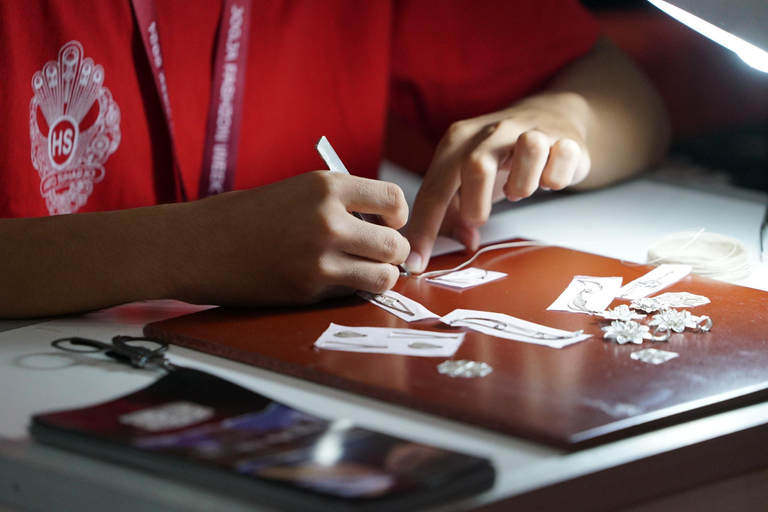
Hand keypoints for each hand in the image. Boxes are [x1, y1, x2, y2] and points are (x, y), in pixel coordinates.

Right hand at [174, 171, 409, 305]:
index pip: (394, 199)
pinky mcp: (308, 290)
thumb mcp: (298, 190)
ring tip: (366, 270)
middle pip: (396, 244)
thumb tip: (384, 224)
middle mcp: (328, 221)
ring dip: (380, 275)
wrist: (199, 245)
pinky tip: (332, 279)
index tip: (388, 222)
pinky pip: (351, 292)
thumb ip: (341, 203)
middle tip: (382, 253)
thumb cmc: (248, 215)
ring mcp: (319, 259)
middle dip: (395, 252)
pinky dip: (350, 289)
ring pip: (383, 276)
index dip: (398, 215)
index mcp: (326, 186)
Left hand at [404, 92, 591, 273]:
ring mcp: (530, 130)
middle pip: (477, 164)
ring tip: (519, 192)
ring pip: (528, 149)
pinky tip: (548, 180)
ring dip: (522, 185)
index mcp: (459, 141)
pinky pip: (563, 156)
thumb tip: (465, 242)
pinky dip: (556, 177)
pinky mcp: (564, 138)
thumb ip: (456, 214)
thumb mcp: (469, 181)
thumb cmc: (503, 157)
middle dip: (475, 204)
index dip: (424, 229)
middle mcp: (492, 132)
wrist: (551, 117)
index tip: (416, 262)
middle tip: (478, 220)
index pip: (434, 188)